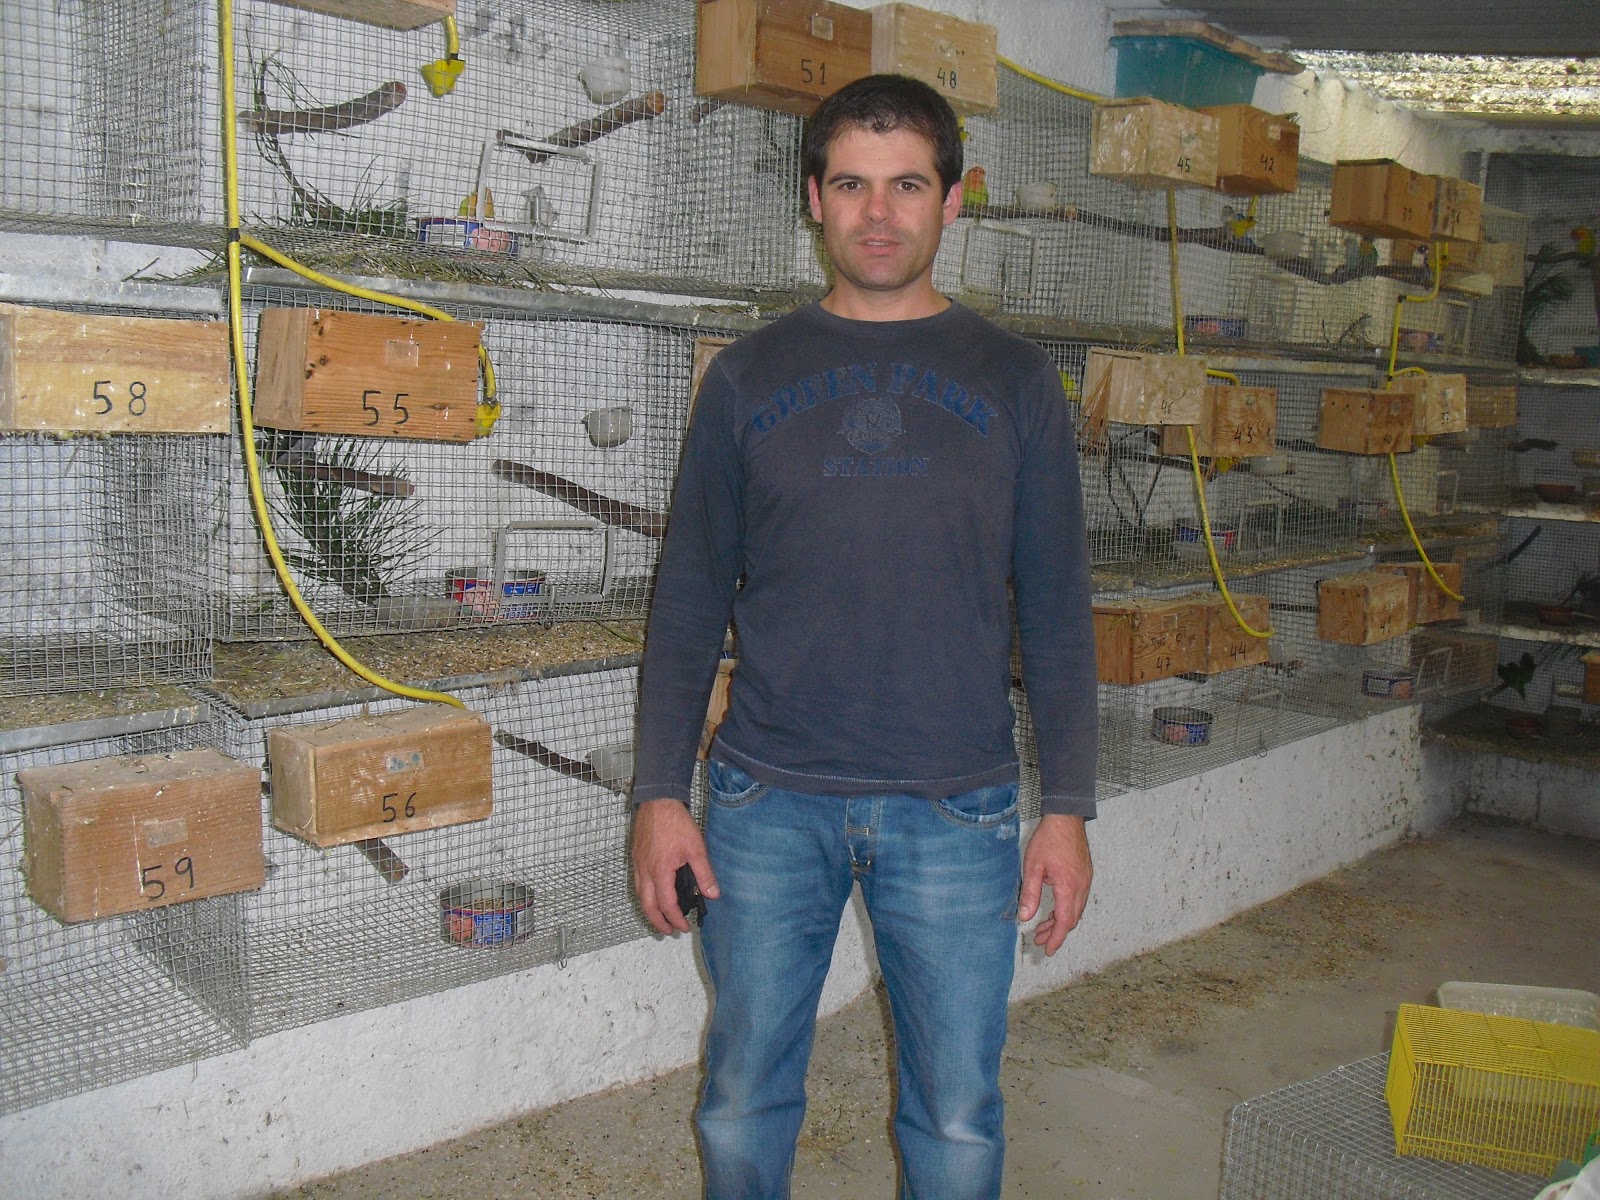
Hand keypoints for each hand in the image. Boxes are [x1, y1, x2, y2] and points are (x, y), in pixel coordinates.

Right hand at [631, 798, 719, 934]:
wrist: (658, 801)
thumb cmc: (675, 822)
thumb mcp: (696, 848)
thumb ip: (704, 873)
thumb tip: (712, 894)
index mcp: (660, 872)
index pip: (667, 905)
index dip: (676, 920)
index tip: (684, 927)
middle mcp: (645, 871)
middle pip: (648, 906)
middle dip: (658, 922)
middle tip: (668, 931)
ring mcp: (638, 864)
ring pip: (639, 896)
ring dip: (649, 911)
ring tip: (660, 919)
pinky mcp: (635, 857)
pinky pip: (636, 883)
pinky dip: (644, 896)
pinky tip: (652, 895)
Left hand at [1018, 814, 1091, 956]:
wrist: (1066, 818)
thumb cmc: (1048, 839)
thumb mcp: (1032, 867)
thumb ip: (1030, 894)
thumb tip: (1024, 917)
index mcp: (1069, 887)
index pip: (1064, 922)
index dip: (1056, 938)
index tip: (1048, 950)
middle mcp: (1081, 887)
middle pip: (1071, 919)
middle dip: (1056, 933)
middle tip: (1039, 939)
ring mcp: (1086, 881)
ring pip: (1076, 910)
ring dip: (1060, 921)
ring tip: (1043, 927)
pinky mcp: (1085, 875)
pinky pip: (1078, 900)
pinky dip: (1066, 909)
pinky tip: (1054, 910)